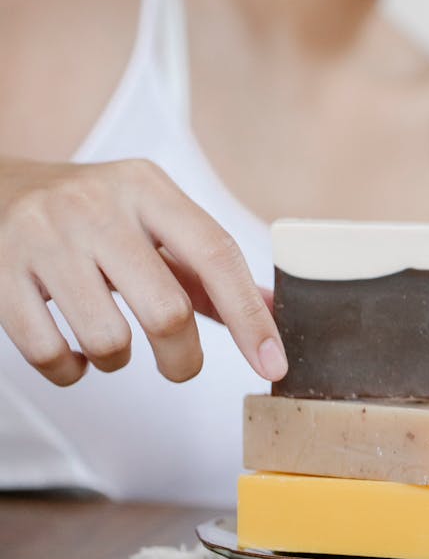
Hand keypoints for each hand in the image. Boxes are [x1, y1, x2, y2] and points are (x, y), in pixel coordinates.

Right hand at [0, 157, 286, 386]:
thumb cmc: (89, 212)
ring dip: (120, 362)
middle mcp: (97, 206)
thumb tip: (271, 310)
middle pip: (166, 310)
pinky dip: (71, 371)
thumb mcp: (149, 217)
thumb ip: (205, 266)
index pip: (215, 253)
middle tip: (179, 365)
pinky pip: (49, 354)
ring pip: (108, 340)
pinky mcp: (1, 273)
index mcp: (146, 187)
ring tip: (113, 343)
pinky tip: (74, 353)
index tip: (272, 362)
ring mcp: (45, 239)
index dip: (250, 315)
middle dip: (183, 358)